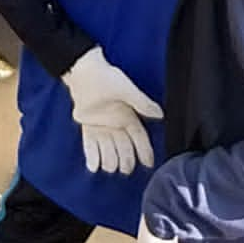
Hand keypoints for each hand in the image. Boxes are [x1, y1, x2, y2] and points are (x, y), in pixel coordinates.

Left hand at [65, 48, 162, 176]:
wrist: (83, 73)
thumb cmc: (107, 78)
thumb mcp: (127, 90)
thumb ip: (142, 103)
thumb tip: (160, 114)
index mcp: (129, 117)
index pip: (139, 138)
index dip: (144, 151)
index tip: (148, 164)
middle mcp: (117, 125)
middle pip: (124, 148)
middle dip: (126, 160)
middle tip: (125, 170)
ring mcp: (102, 128)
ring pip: (108, 150)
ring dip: (109, 160)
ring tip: (110, 167)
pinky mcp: (88, 127)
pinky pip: (90, 146)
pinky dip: (92, 156)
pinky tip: (93, 167)